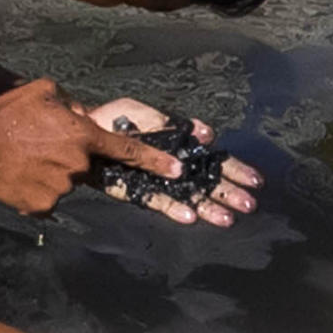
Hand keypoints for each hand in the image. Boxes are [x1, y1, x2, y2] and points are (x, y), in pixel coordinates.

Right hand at [0, 78, 180, 217]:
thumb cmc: (9, 113)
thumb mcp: (45, 92)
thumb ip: (71, 104)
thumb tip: (79, 115)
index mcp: (84, 136)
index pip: (128, 150)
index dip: (155, 161)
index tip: (178, 171)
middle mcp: (79, 164)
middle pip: (83, 165)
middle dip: (66, 158)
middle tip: (36, 146)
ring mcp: (63, 187)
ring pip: (63, 182)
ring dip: (47, 173)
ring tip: (21, 160)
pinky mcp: (44, 206)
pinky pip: (45, 198)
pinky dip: (33, 190)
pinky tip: (16, 176)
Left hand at [84, 99, 264, 229]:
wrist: (77, 132)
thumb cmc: (111, 119)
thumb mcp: (143, 113)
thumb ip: (171, 123)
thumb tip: (207, 134)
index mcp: (177, 146)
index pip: (212, 159)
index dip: (234, 170)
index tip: (255, 181)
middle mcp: (169, 167)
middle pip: (205, 181)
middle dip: (228, 192)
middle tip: (249, 205)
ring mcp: (154, 180)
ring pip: (186, 195)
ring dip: (207, 206)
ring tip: (227, 218)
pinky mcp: (134, 191)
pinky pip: (156, 201)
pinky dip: (173, 208)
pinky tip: (191, 216)